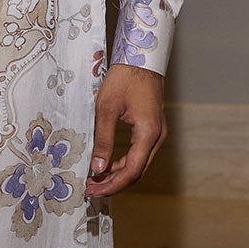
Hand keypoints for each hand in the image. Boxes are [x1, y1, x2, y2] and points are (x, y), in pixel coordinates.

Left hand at [85, 63, 166, 197]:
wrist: (141, 57)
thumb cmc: (124, 78)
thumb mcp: (107, 108)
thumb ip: (103, 140)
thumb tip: (97, 168)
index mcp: (148, 133)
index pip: (131, 171)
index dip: (112, 185)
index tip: (92, 190)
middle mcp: (157, 137)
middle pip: (137, 172)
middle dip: (114, 184)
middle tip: (91, 188)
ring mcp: (157, 133)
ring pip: (139, 164)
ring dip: (118, 174)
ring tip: (95, 179)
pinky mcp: (152, 128)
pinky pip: (139, 153)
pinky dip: (123, 162)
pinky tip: (107, 164)